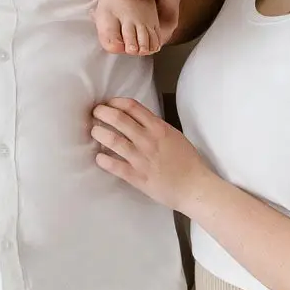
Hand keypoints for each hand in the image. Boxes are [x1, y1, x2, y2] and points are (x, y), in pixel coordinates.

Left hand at [91, 97, 210, 215]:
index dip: (115, 102)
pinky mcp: (137, 177)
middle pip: (118, 119)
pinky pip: (114, 166)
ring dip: (99, 133)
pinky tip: (98, 157)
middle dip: (102, 113)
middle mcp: (148, 140)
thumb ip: (155, 126)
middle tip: (95, 113)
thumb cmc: (187, 161)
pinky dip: (103, 160)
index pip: (132, 107)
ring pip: (113, 140)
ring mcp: (141, 158)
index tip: (108, 103)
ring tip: (94, 132)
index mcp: (158, 128)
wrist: (195, 187)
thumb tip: (137, 119)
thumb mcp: (173, 135)